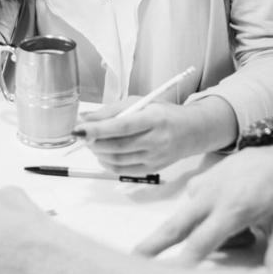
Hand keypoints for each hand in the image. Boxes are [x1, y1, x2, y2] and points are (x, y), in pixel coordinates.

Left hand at [75, 101, 203, 173]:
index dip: (99, 129)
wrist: (192, 131)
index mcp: (155, 119)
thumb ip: (112, 110)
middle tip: (81, 135)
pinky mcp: (153, 169)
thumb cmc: (163, 112)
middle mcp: (157, 140)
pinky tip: (102, 155)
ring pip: (118, 160)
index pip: (122, 126)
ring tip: (91, 143)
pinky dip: (108, 164)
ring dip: (98, 153)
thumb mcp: (141, 102)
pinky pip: (124, 171)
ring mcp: (155, 157)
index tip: (79, 128)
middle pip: (118, 146)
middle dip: (94, 142)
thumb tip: (85, 118)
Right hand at [133, 145, 272, 267]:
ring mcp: (200, 188)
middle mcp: (210, 198)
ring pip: (185, 220)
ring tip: (237, 233)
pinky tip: (229, 218)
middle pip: (175, 226)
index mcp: (233, 208)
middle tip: (133, 262)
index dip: (185, 260)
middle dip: (153, 245)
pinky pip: (192, 209)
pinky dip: (201, 220)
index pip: (203, 241)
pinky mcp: (196, 183)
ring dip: (192, 236)